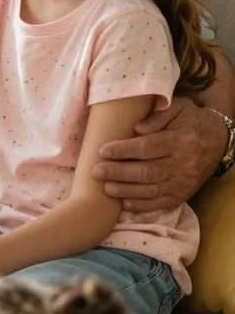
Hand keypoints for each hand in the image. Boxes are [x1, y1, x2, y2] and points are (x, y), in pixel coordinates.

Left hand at [92, 98, 226, 212]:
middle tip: (97, 171)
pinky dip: (141, 205)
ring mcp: (183, 182)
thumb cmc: (190, 121)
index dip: (123, 150)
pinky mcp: (182, 195)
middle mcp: (183, 163)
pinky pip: (159, 203)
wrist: (216, 140)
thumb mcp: (177, 108)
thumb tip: (136, 128)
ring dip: (126, 190)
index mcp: (181, 140)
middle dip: (118, 172)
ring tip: (105, 187)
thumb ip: (157, 116)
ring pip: (151, 190)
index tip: (103, 151)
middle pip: (146, 171)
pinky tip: (123, 202)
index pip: (147, 147)